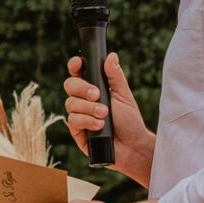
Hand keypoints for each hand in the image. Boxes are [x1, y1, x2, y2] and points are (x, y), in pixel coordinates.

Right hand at [64, 53, 154, 185]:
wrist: (133, 146)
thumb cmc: (130, 121)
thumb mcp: (124, 95)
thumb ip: (115, 76)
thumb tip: (111, 56)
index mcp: (93, 88)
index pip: (78, 73)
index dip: (75, 66)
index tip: (78, 64)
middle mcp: (83, 100)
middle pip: (70, 85)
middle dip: (82, 88)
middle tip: (97, 94)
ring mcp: (78, 115)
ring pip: (71, 103)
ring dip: (88, 108)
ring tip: (104, 114)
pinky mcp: (77, 131)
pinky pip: (73, 121)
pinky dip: (87, 121)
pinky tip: (100, 126)